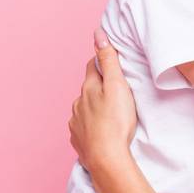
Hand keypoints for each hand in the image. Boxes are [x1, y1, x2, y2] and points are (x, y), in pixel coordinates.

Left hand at [69, 31, 137, 172]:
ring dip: (94, 107)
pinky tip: (100, 131)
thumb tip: (98, 34)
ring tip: (109, 113)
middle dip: (98, 86)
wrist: (106, 158)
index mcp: (88, 88)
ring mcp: (75, 121)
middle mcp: (78, 103)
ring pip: (84, 108)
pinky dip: (90, 126)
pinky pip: (82, 127)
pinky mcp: (77, 139)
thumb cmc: (116, 122)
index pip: (92, 66)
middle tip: (114, 90)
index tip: (109, 61)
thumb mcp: (117, 86)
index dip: (101, 61)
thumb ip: (109, 60)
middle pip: (88, 88)